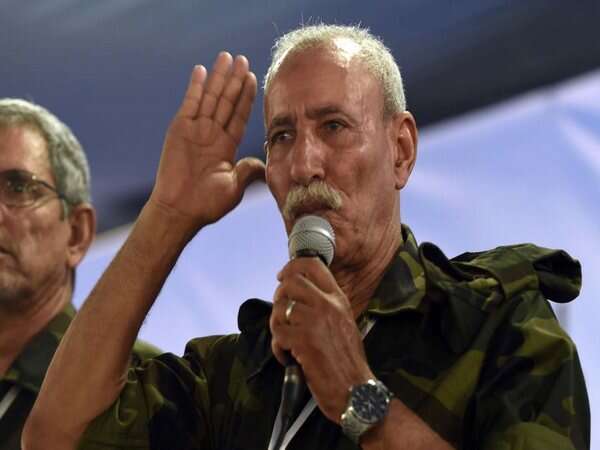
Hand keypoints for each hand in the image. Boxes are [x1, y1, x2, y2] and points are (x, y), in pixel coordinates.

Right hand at [149, 52, 264, 232]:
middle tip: (243, 59)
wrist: (180, 210)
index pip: (239, 116)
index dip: (246, 97)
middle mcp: (212, 135)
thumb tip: (265, 162)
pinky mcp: (179, 129)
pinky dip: (195, 87)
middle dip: (234, 81)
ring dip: (218, 78)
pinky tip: (202, 70)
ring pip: (210, 98)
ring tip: (226, 57)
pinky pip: (190, 104)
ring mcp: (195, 130)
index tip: (254, 78)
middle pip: (226, 101)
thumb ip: (249, 170)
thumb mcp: (235, 186)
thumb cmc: (207, 204)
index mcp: (226, 146)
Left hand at [269, 257, 374, 422]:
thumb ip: (324, 305)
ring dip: (277, 327)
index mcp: (338, 299)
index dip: (291, 267)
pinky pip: (277, 334)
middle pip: (290, 282)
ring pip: (280, 309)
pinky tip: (289, 357)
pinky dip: (279, 348)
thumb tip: (296, 296)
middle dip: (279, 296)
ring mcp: (315, 321)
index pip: (313, 265)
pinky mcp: (303, 340)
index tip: (282, 276)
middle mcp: (327, 305)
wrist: (355, 390)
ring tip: (287, 342)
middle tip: (282, 315)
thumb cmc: (347, 361)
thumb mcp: (343, 322)